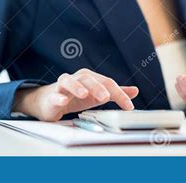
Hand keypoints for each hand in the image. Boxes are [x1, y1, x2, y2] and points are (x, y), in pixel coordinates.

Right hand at [13, 68, 138, 121]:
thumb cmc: (76, 96)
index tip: (129, 107)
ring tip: (84, 94)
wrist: (50, 101)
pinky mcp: (52, 96)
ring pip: (69, 81)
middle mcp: (77, 78)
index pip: (107, 83)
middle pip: (88, 79)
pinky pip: (54, 95)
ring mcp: (63, 86)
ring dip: (77, 87)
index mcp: (91, 78)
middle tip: (105, 97)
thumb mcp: (98, 94)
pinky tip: (64, 100)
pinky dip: (59, 96)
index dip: (119, 94)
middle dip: (98, 87)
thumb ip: (115, 92)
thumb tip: (135, 91)